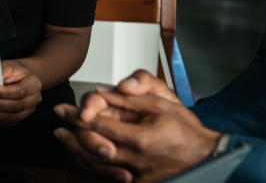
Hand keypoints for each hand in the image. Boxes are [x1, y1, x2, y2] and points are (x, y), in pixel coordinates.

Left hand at [0, 59, 41, 125]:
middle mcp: (34, 98)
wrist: (19, 77)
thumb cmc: (13, 71)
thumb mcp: (7, 66)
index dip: (5, 93)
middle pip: (17, 106)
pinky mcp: (19, 117)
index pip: (21, 91)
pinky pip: (7, 122)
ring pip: (11, 117)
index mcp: (34, 83)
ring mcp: (28, 110)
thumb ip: (0, 74)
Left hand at [54, 71, 183, 181]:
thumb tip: (105, 90)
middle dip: (72, 135)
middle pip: (92, 148)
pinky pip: (109, 176)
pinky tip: (84, 157)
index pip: (98, 126)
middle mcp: (135, 160)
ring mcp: (136, 175)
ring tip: (64, 139)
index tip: (63, 110)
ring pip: (97, 165)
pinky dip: (93, 166)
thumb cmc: (187, 131)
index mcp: (140, 139)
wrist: (207, 157)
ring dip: (77, 151)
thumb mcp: (162, 105)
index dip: (77, 117)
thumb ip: (131, 98)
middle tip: (58, 125)